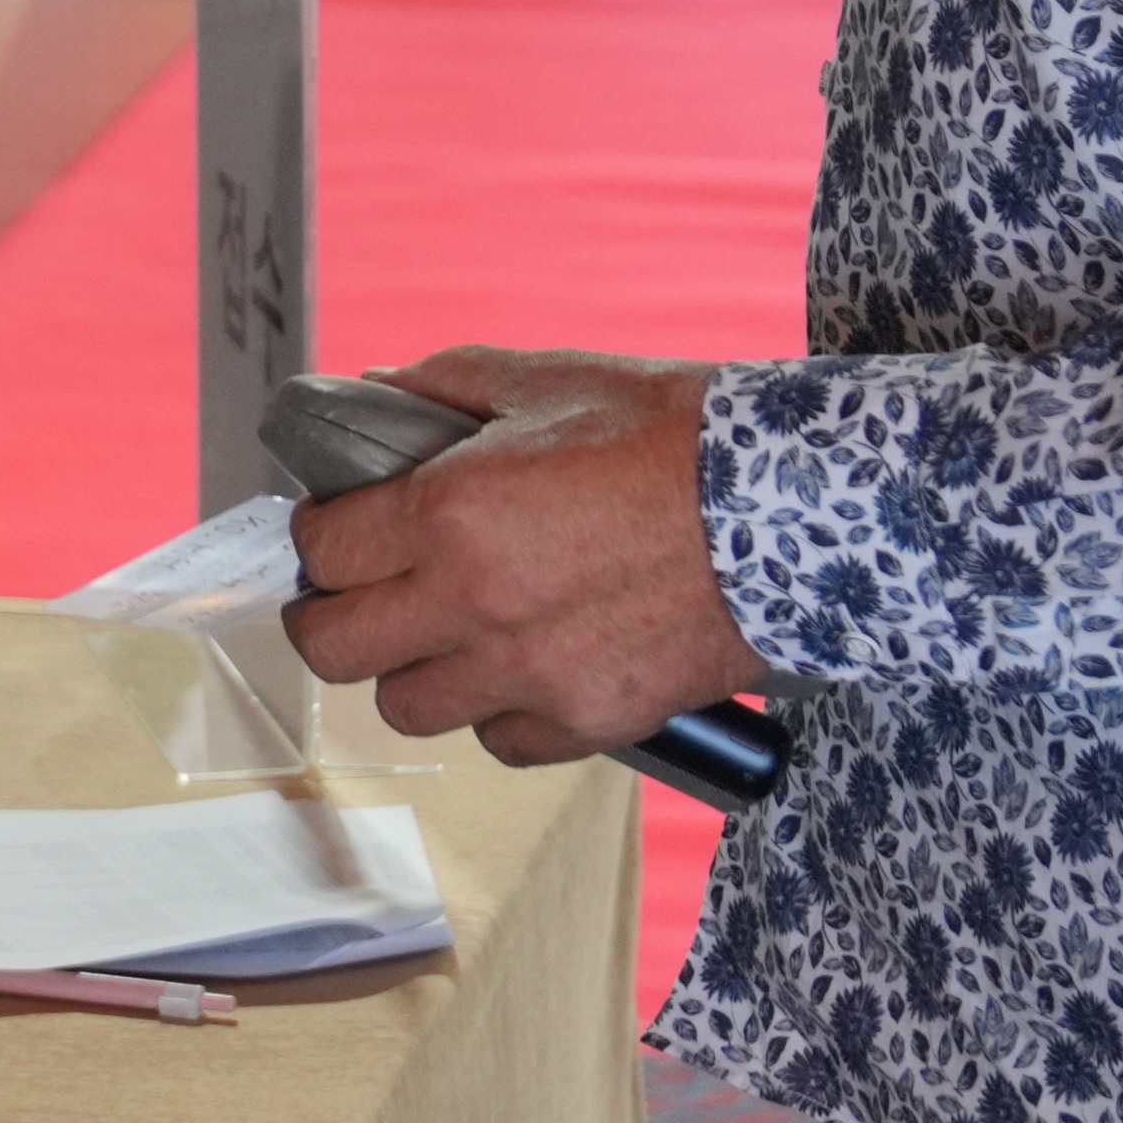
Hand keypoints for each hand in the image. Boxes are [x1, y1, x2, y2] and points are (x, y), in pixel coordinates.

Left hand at [279, 346, 778, 763]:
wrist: (801, 506)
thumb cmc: (678, 434)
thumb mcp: (555, 381)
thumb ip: (446, 387)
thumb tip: (368, 396)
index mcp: (449, 513)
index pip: (321, 550)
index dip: (322, 537)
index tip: (342, 528)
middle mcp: (472, 603)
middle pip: (332, 649)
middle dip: (333, 617)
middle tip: (361, 594)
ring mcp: (526, 673)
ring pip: (406, 706)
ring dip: (417, 670)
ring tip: (454, 631)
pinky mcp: (584, 720)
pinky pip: (498, 740)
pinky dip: (501, 712)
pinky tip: (530, 664)